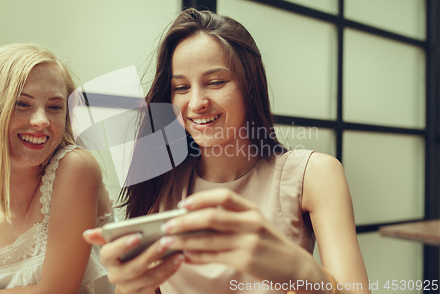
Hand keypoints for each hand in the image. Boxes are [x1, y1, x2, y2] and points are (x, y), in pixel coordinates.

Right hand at [83, 229, 183, 293]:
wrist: (129, 281)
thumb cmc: (124, 255)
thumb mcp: (116, 243)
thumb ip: (105, 236)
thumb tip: (86, 234)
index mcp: (107, 259)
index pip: (108, 253)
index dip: (122, 245)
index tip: (138, 235)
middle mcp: (115, 275)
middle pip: (133, 267)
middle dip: (150, 255)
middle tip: (165, 241)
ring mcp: (129, 287)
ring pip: (148, 278)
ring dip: (164, 265)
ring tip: (178, 252)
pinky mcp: (142, 293)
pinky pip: (157, 283)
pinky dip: (169, 271)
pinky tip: (179, 260)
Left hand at [158, 188, 317, 283]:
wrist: (296, 267)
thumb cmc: (269, 244)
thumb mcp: (255, 224)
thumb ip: (231, 219)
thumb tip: (195, 220)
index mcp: (251, 210)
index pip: (223, 196)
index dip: (201, 198)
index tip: (182, 204)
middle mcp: (251, 222)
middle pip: (211, 217)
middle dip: (185, 221)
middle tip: (167, 225)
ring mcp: (249, 242)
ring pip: (209, 239)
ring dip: (185, 241)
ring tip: (168, 243)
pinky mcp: (246, 260)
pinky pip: (214, 257)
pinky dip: (196, 256)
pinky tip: (185, 256)